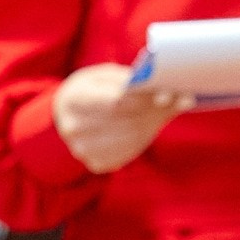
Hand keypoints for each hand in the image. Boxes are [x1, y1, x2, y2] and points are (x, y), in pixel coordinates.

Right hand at [53, 63, 186, 174]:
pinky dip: (142, 140)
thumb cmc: (96, 88)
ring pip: (128, 140)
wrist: (71, 112)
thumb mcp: (108, 75)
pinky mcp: (95, 164)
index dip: (139, 99)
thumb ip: (132, 80)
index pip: (112, 103)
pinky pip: (127, 154)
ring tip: (158, 111)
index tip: (157, 92)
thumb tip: (168, 94)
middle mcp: (73, 128)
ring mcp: (82, 150)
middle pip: (123, 122)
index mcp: (73, 99)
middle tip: (168, 99)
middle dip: (150, 110)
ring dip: (150, 125)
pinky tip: (145, 127)